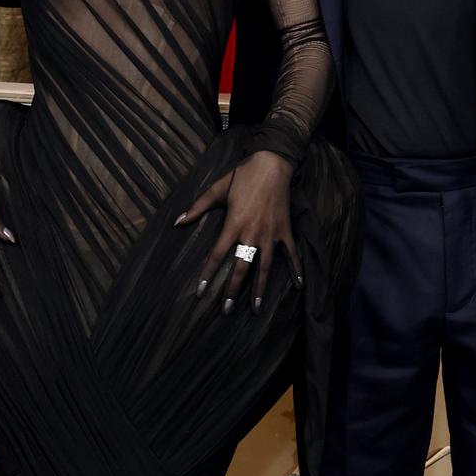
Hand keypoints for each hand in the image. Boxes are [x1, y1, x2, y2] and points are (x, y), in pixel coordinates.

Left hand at [175, 150, 300, 313]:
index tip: (200, 292)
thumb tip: (177, 221)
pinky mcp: (285, 231)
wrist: (272, 164)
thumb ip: (197, 207)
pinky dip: (296, 269)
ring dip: (260, 288)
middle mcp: (252, 234)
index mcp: (233, 224)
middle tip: (226, 311)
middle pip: (241, 267)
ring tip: (257, 308)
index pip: (217, 255)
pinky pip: (291, 254)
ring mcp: (271, 234)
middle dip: (233, 290)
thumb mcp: (217, 189)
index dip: (207, 274)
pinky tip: (299, 286)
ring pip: (265, 267)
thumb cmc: (243, 176)